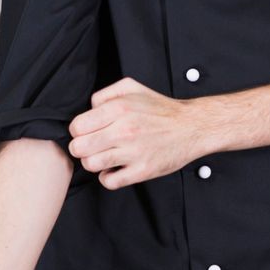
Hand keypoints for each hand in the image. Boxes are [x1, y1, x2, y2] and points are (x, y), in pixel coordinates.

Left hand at [68, 77, 210, 188]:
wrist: (192, 127)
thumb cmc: (161, 109)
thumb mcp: (131, 87)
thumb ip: (105, 94)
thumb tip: (88, 109)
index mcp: (119, 109)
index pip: (77, 127)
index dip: (78, 132)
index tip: (86, 133)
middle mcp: (124, 130)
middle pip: (79, 148)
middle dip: (81, 148)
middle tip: (91, 146)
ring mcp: (133, 152)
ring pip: (91, 165)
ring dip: (93, 162)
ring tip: (103, 157)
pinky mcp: (142, 171)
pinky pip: (110, 182)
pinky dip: (107, 178)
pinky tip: (114, 169)